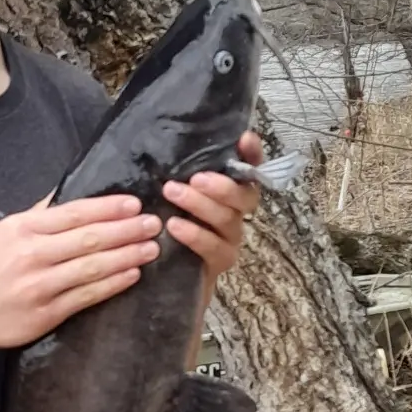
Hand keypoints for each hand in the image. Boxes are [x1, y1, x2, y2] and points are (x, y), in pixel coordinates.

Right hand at [0, 194, 162, 352]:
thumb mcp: (0, 232)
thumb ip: (35, 214)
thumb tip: (66, 192)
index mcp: (22, 229)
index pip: (74, 214)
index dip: (107, 208)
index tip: (133, 204)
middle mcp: (32, 255)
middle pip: (89, 239)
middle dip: (126, 230)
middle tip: (153, 223)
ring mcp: (40, 286)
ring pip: (92, 267)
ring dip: (126, 256)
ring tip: (151, 248)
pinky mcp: (46, 313)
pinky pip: (86, 296)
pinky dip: (112, 284)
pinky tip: (132, 275)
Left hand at [162, 130, 263, 278]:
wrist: (165, 272)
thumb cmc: (168, 222)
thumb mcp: (169, 194)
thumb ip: (177, 173)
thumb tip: (159, 143)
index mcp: (230, 191)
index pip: (251, 168)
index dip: (252, 154)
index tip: (244, 139)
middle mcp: (236, 213)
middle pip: (245, 196)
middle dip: (222, 186)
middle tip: (196, 178)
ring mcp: (231, 238)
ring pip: (227, 219)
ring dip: (200, 205)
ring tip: (173, 193)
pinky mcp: (220, 261)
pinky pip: (212, 247)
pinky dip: (194, 234)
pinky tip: (173, 225)